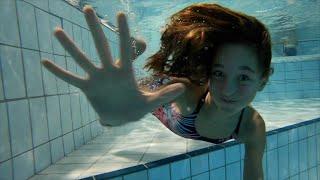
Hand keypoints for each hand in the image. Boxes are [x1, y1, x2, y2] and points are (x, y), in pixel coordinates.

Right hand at [41, 6, 185, 125]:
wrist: (121, 117)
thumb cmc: (136, 107)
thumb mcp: (151, 103)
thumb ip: (165, 95)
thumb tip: (184, 87)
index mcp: (125, 72)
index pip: (125, 49)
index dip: (124, 33)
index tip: (121, 15)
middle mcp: (109, 70)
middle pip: (101, 47)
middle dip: (95, 29)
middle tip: (88, 9)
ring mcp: (97, 78)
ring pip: (82, 59)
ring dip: (70, 47)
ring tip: (57, 31)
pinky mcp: (88, 89)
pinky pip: (71, 79)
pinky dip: (59, 72)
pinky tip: (45, 62)